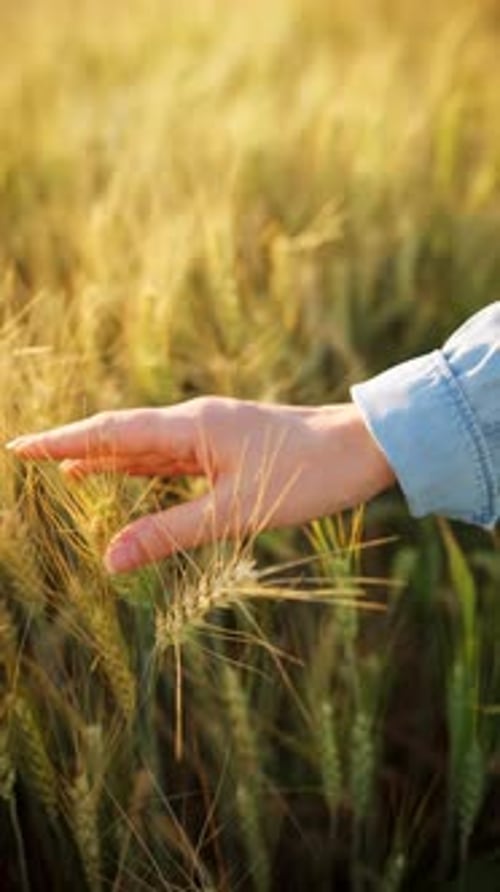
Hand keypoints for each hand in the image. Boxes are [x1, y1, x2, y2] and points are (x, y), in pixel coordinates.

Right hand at [6, 397, 394, 572]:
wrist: (362, 447)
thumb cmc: (307, 475)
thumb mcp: (234, 512)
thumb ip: (169, 535)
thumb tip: (109, 561)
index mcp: (191, 427)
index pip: (110, 432)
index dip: (63, 442)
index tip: (21, 448)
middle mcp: (194, 423)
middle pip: (121, 433)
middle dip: (75, 446)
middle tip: (31, 456)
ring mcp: (210, 433)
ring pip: (145, 445)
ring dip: (106, 457)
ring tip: (66, 470)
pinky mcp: (226, 446)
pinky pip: (169, 456)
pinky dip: (140, 467)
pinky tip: (126, 475)